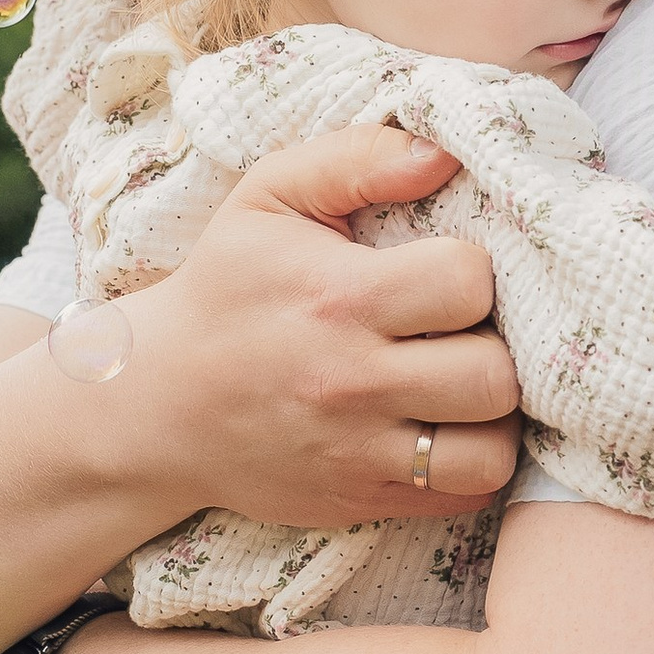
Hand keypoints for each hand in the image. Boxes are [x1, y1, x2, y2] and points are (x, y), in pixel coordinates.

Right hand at [121, 124, 523, 527]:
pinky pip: (466, 495)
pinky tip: (449, 427)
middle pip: (495, 376)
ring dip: (495, 414)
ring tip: (467, 384)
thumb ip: (357, 157)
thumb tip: (445, 152)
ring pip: (492, 449)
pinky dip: (474, 463)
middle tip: (466, 333)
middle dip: (496, 346)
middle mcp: (353, 384)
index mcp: (339, 300)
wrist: (157, 401)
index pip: (467, 283)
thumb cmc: (227, 287)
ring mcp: (359, 453)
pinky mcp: (362, 500)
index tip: (446, 272)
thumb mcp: (270, 197)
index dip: (475, 272)